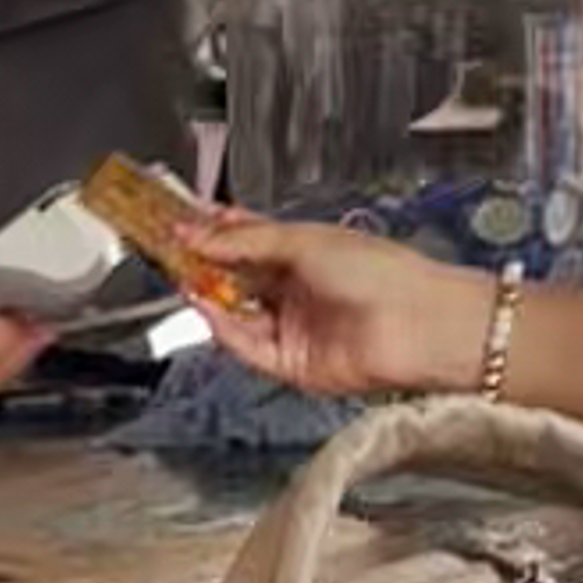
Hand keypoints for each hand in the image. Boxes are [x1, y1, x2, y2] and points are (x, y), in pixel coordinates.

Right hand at [168, 205, 498, 404]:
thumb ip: (245, 241)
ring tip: (179, 275)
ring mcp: (293, 327)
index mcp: (304, 253)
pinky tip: (207, 308)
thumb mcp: (303, 241)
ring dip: (207, 295)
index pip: (245, 239)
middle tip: (164, 248)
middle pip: (235, 277)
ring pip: (236, 314)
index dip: (210, 230)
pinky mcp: (292, 364)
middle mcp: (296, 290)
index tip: (176, 219)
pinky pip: (247, 347)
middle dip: (200, 263)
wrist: (417, 325)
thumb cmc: (381, 273)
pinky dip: (224, 329)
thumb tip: (197, 234)